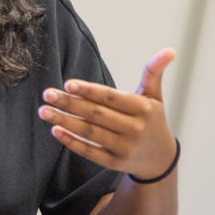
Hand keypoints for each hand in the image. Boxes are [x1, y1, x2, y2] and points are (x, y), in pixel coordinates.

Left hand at [37, 48, 177, 179]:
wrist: (160, 159)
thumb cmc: (152, 120)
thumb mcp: (154, 96)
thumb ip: (154, 72)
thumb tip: (170, 50)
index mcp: (143, 109)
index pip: (111, 98)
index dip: (89, 91)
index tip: (67, 84)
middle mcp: (135, 129)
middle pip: (96, 115)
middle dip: (69, 104)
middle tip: (47, 94)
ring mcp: (124, 148)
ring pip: (90, 133)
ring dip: (64, 122)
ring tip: (44, 111)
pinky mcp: (115, 163)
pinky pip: (90, 152)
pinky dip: (72, 142)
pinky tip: (55, 131)